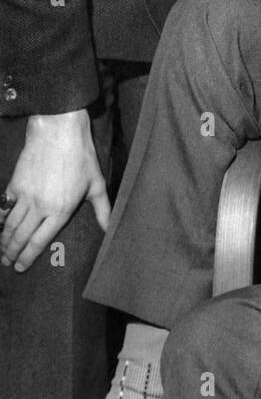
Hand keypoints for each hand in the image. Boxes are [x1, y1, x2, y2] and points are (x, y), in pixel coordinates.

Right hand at [1, 110, 109, 271]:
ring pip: (9, 225)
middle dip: (12, 254)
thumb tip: (110, 229)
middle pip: (20, 237)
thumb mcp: (97, 184)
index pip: (39, 241)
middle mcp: (39, 207)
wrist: (58, 131)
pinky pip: (3, 208)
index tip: (22, 268)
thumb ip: (102, 210)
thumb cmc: (81, 156)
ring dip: (3, 242)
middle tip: (7, 264)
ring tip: (1, 253)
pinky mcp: (14, 184)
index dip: (28, 257)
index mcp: (60, 210)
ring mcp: (24, 196)